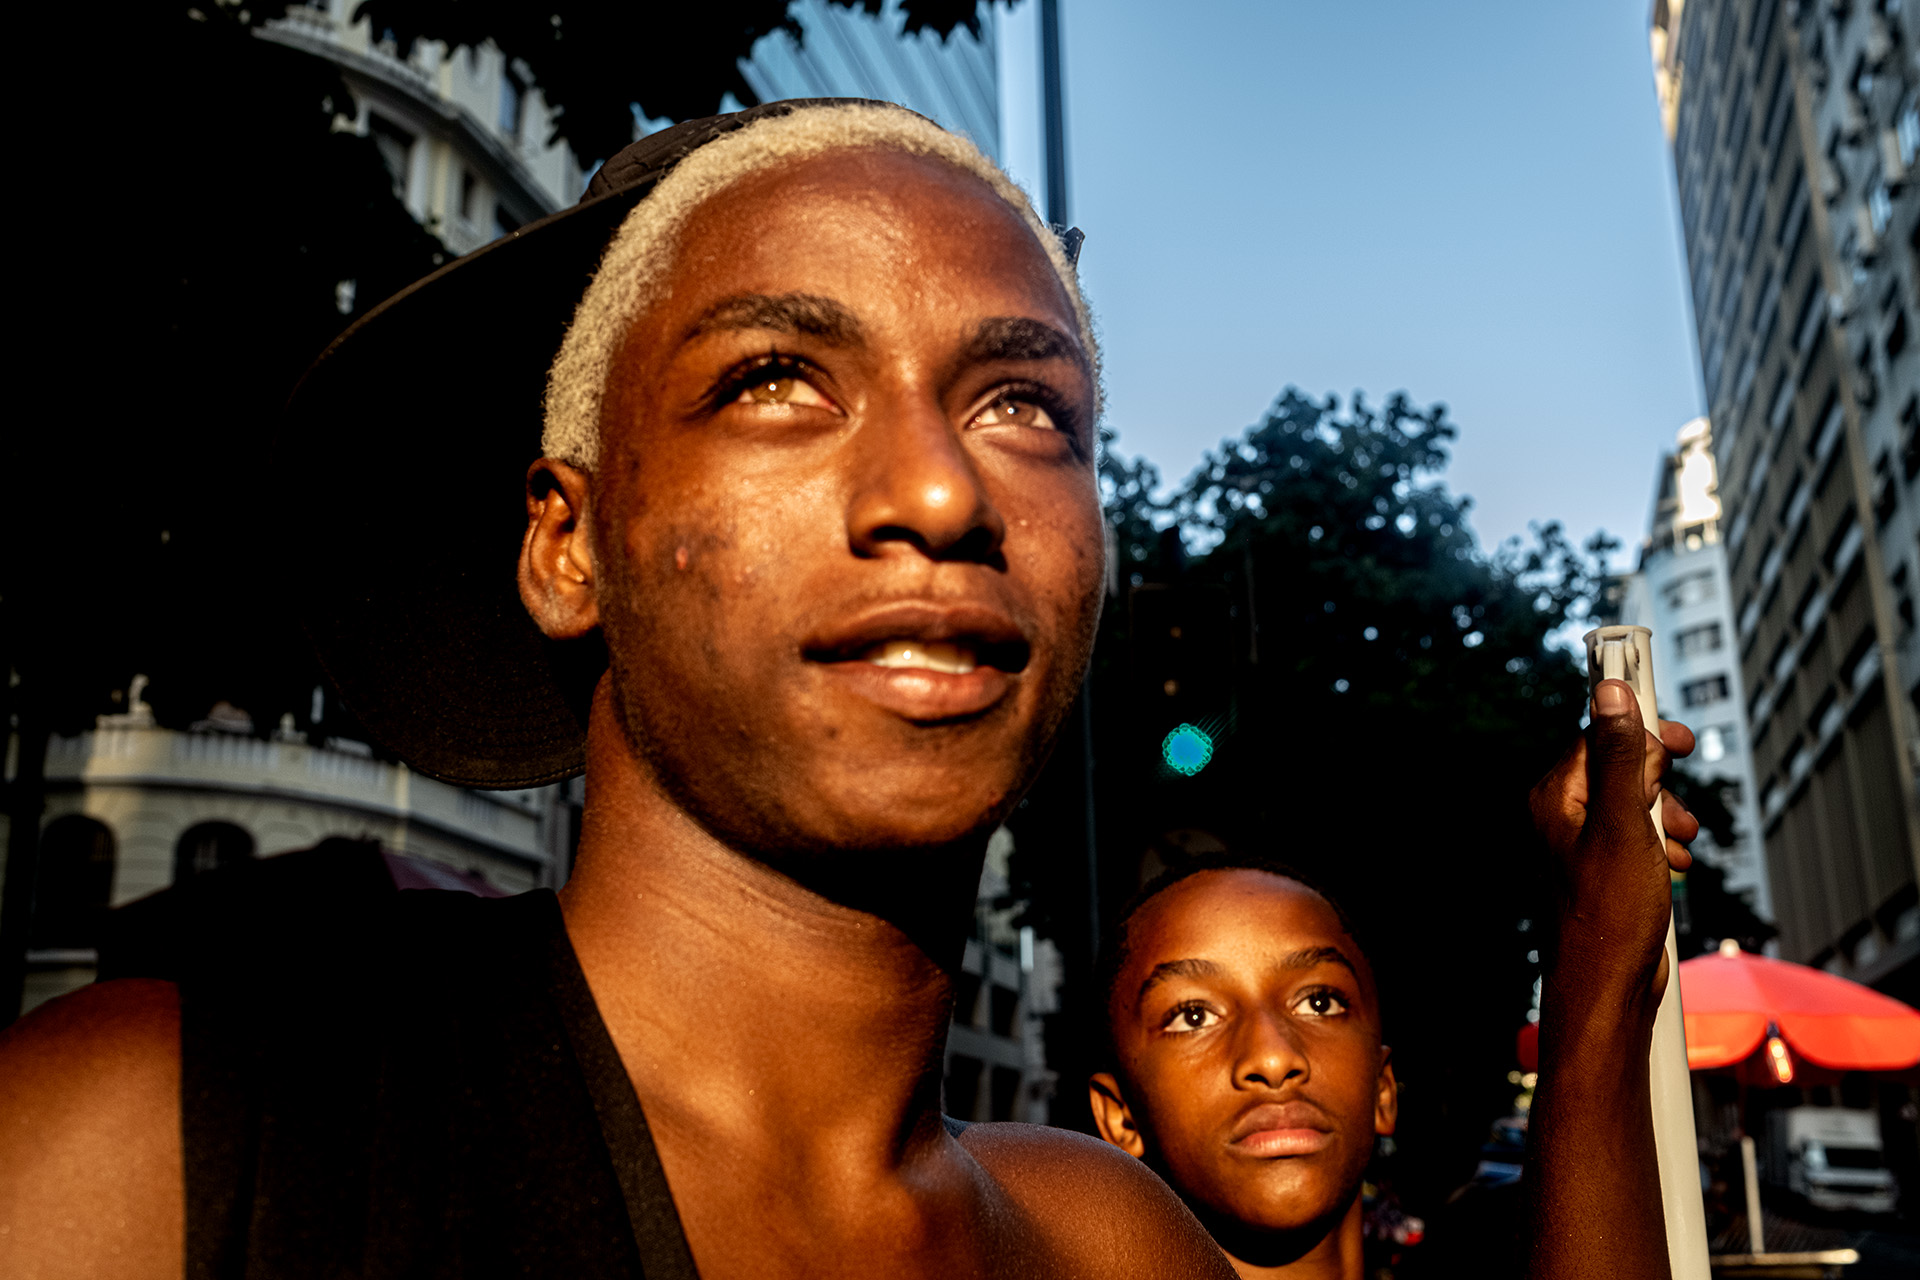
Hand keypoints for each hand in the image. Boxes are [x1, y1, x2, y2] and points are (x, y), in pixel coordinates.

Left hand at [1528, 679, 1698, 998]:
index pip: (1598, 737)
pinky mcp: (1602, 870)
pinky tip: (1676, 866)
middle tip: (1679, 810)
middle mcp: (1561, 816)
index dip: (1641, 732)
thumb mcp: (1625, 824)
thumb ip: (1620, 756)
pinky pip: (1638, 837)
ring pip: (1633, 804)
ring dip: (1667, 815)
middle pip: (1618, 768)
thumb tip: (1611, 693)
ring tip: (1683, 841)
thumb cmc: (1609, 911)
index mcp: (1555, 797)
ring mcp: (1581, 844)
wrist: (1607, 985)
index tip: (1681, 740)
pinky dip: (1663, 844)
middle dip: (1658, 781)